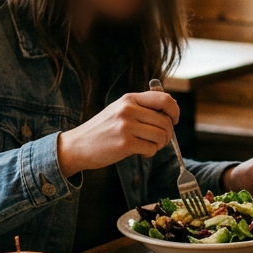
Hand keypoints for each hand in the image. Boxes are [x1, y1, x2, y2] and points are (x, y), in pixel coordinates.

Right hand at [56, 92, 178, 175]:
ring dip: (160, 145)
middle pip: (166, 121)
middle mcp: (128, 109)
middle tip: (159, 140)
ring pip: (161, 136)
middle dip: (168, 134)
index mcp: (129, 99)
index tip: (174, 120)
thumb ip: (141, 107)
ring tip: (148, 146)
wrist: (77, 146)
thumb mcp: (119, 110)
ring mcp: (126, 126)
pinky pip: (151, 149)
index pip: (164, 99)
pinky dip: (150, 153)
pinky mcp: (125, 144)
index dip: (175, 111)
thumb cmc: (102, 130)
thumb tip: (170, 110)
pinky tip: (140, 152)